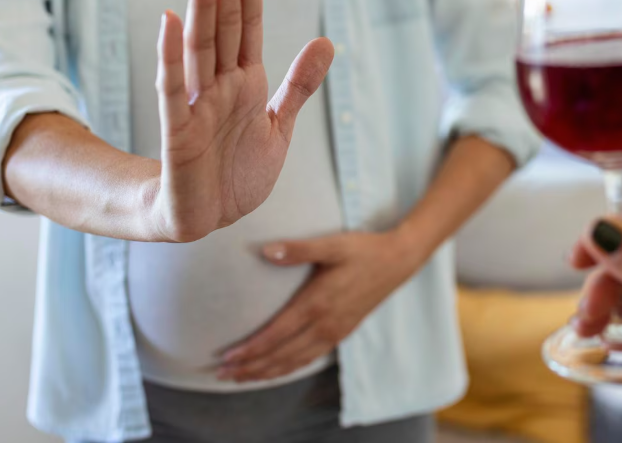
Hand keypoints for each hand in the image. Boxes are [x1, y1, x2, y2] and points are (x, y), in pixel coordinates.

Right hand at [148, 0, 333, 241]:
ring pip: (200, 44)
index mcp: (245, 81)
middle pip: (223, 21)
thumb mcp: (279, 125)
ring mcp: (197, 104)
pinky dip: (170, 57)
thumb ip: (299, 85)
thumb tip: (327, 40)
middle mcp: (219, 84)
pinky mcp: (178, 132)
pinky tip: (169, 22)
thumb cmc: (238, 170)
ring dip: (202, 3)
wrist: (208, 217)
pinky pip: (172, 89)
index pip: (248, 22)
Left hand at [216, 230, 424, 381]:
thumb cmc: (363, 250)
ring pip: (295, 362)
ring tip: (243, 378)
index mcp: (317, 303)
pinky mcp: (342, 333)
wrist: (398, 261)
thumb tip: (265, 250)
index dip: (250, 350)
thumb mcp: (332, 244)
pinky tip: (278, 369)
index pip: (276, 335)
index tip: (226, 358)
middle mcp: (325, 324)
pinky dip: (290, 368)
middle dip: (251, 368)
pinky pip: (310, 359)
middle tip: (223, 375)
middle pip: (281, 356)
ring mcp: (335, 332)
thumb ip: (298, 249)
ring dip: (267, 373)